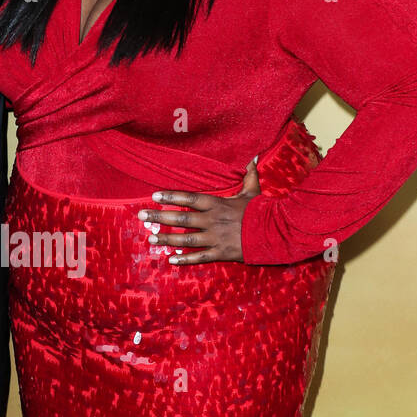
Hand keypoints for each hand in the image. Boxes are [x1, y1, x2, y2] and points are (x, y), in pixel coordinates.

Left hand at [137, 158, 260, 263]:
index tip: (154, 196)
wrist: (275, 232)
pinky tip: (171, 260)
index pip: (189, 198)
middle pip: (181, 218)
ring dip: (167, 239)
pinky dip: (185, 260)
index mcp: (217, 204)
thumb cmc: (261, 210)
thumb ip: (249, 174)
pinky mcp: (221, 253)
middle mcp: (212, 220)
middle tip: (141, 216)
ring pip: (186, 239)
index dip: (171, 196)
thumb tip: (253, 156)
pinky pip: (199, 257)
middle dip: (159, 217)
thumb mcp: (254, 190)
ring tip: (151, 239)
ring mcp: (215, 238)